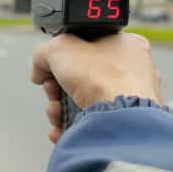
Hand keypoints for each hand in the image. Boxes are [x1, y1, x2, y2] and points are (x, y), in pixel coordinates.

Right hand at [32, 33, 161, 142]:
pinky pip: (91, 121)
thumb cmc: (102, 77)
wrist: (117, 116)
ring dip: (60, 108)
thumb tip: (39, 69)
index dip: (64, 57)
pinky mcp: (123, 122)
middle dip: (58, 87)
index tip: (51, 66)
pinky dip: (71, 125)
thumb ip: (43, 53)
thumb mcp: (59, 48)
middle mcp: (133, 71)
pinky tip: (61, 126)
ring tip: (56, 111)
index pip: (87, 46)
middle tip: (52, 90)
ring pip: (83, 101)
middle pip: (81, 76)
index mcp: (127, 45)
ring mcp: (130, 99)